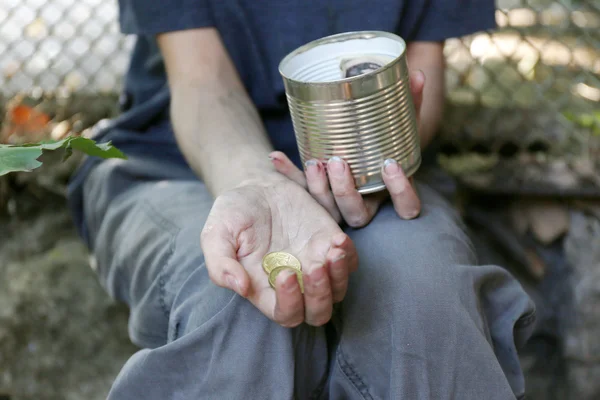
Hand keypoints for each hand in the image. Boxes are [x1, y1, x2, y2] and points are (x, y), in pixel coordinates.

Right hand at [200, 176, 357, 327]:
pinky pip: (350, 262)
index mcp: (265, 289)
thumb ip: (220, 263)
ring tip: (332, 251)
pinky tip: (337, 239)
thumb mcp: (216, 234)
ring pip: (338, 291)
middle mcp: (294, 284)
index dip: (289, 302)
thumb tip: (240, 287)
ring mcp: (315, 264)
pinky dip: (349, 256)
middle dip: (320, 296)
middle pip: (317, 313)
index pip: (285, 314)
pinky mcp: (329, 244)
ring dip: (339, 277)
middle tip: (314, 267)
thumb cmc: (233, 213)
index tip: (285, 274)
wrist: (255, 185)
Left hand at [270, 70, 424, 227]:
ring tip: (314, 162)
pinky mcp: (319, 193)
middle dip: (345, 191)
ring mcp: (340, 203)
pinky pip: (302, 190)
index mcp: (393, 192)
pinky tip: (275, 155)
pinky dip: (289, 173)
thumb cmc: (391, 140)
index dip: (399, 191)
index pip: (407, 206)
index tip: (391, 164)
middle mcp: (367, 204)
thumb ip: (411, 103)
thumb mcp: (403, 124)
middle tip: (339, 162)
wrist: (371, 151)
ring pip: (329, 209)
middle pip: (357, 214)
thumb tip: (418, 74)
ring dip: (317, 188)